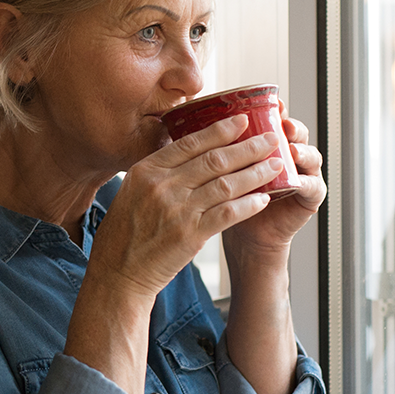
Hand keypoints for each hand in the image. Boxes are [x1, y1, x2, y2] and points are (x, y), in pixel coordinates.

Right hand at [87, 113, 284, 299]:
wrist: (118, 272)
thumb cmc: (124, 233)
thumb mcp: (131, 192)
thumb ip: (158, 173)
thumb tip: (189, 153)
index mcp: (146, 171)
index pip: (190, 143)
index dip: (220, 130)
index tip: (243, 121)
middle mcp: (161, 186)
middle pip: (214, 160)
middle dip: (248, 147)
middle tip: (271, 139)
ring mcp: (177, 210)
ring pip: (226, 184)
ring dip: (255, 173)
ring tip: (276, 166)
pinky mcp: (190, 235)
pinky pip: (227, 213)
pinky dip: (248, 204)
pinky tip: (263, 199)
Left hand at [222, 107, 325, 259]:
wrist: (243, 237)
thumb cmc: (228, 201)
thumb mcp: (220, 172)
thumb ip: (213, 149)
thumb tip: (182, 121)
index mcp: (266, 145)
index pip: (273, 121)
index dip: (272, 110)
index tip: (267, 103)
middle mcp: (287, 155)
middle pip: (295, 133)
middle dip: (290, 125)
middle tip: (283, 122)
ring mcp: (302, 175)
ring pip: (310, 155)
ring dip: (302, 150)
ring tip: (291, 149)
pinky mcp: (309, 198)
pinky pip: (312, 186)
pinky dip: (305, 182)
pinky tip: (296, 180)